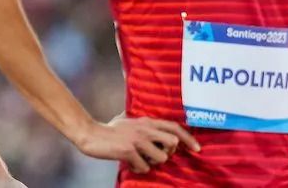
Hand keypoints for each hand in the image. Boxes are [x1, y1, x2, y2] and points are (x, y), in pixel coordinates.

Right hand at [74, 114, 200, 173]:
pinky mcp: (129, 151)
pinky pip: (144, 167)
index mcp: (146, 121)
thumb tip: (156, 126)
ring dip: (151, 163)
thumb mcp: (128, 120)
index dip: (189, 138)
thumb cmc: (109, 129)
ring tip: (139, 159)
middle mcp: (144, 129)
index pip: (174, 127)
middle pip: (172, 144)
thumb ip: (142, 123)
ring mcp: (137, 140)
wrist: (90, 134)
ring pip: (160, 158)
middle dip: (166, 153)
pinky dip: (138, 168)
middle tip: (154, 155)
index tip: (197, 149)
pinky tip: (129, 162)